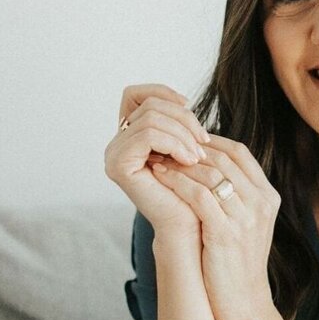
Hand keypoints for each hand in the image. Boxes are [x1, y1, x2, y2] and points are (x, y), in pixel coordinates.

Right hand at [104, 83, 212, 238]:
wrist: (188, 226)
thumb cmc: (191, 191)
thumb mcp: (186, 149)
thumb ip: (177, 124)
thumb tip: (183, 100)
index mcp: (130, 137)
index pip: (135, 95)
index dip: (163, 93)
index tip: (189, 106)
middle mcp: (117, 144)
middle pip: (149, 105)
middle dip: (183, 118)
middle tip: (204, 141)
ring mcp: (114, 154)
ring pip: (151, 118)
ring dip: (183, 133)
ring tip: (199, 156)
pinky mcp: (119, 165)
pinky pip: (148, 135)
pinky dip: (175, 143)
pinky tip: (189, 160)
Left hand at [149, 133, 281, 319]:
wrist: (243, 303)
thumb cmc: (236, 263)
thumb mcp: (244, 223)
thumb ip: (234, 194)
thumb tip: (206, 165)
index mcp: (268, 197)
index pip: (239, 152)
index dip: (209, 141)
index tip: (183, 140)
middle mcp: (261, 203)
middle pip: (224, 158)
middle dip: (190, 147)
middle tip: (163, 142)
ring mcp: (245, 218)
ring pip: (210, 173)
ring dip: (179, 162)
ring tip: (157, 157)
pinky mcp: (225, 233)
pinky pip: (199, 196)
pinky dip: (177, 182)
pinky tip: (160, 177)